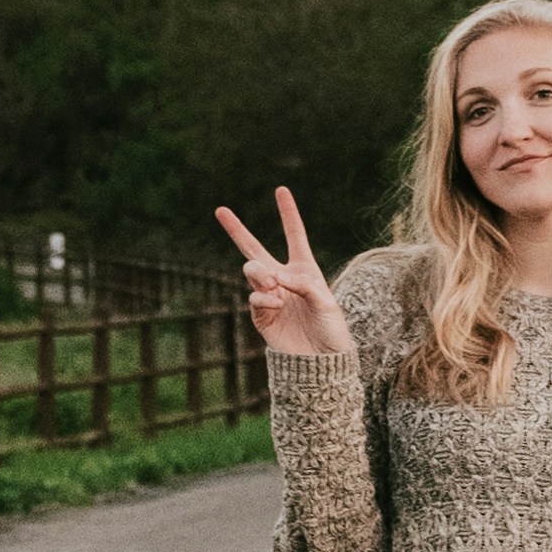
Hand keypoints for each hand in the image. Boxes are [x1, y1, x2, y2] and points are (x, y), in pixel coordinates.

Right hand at [215, 183, 350, 361]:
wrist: (321, 362)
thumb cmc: (331, 330)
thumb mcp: (325, 301)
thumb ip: (302, 284)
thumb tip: (275, 278)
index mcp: (305, 269)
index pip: (294, 235)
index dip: (288, 213)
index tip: (280, 190)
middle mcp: (284, 279)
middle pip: (255, 249)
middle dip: (237, 230)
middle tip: (220, 210)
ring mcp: (270, 296)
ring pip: (252, 271)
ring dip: (260, 273)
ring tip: (273, 284)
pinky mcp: (261, 315)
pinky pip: (254, 297)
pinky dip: (263, 296)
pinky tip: (276, 302)